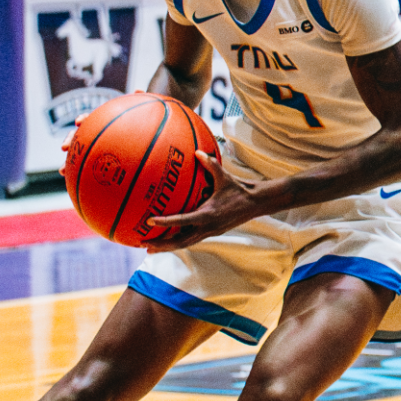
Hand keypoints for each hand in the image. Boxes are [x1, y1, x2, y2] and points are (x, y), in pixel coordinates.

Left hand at [142, 150, 274, 251]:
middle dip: (162, 245)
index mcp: (208, 214)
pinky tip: (168, 239)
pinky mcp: (212, 233)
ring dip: (168, 247)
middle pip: (180, 241)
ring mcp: (210, 232)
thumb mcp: (224, 177)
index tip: (149, 221)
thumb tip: (197, 152)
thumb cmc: (239, 189)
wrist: (256, 204)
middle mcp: (207, 227)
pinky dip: (178, 241)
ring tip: (151, 248)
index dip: (165, 222)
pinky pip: (191, 240)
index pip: (182, 221)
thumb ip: (210, 164)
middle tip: (144, 244)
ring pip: (185, 244)